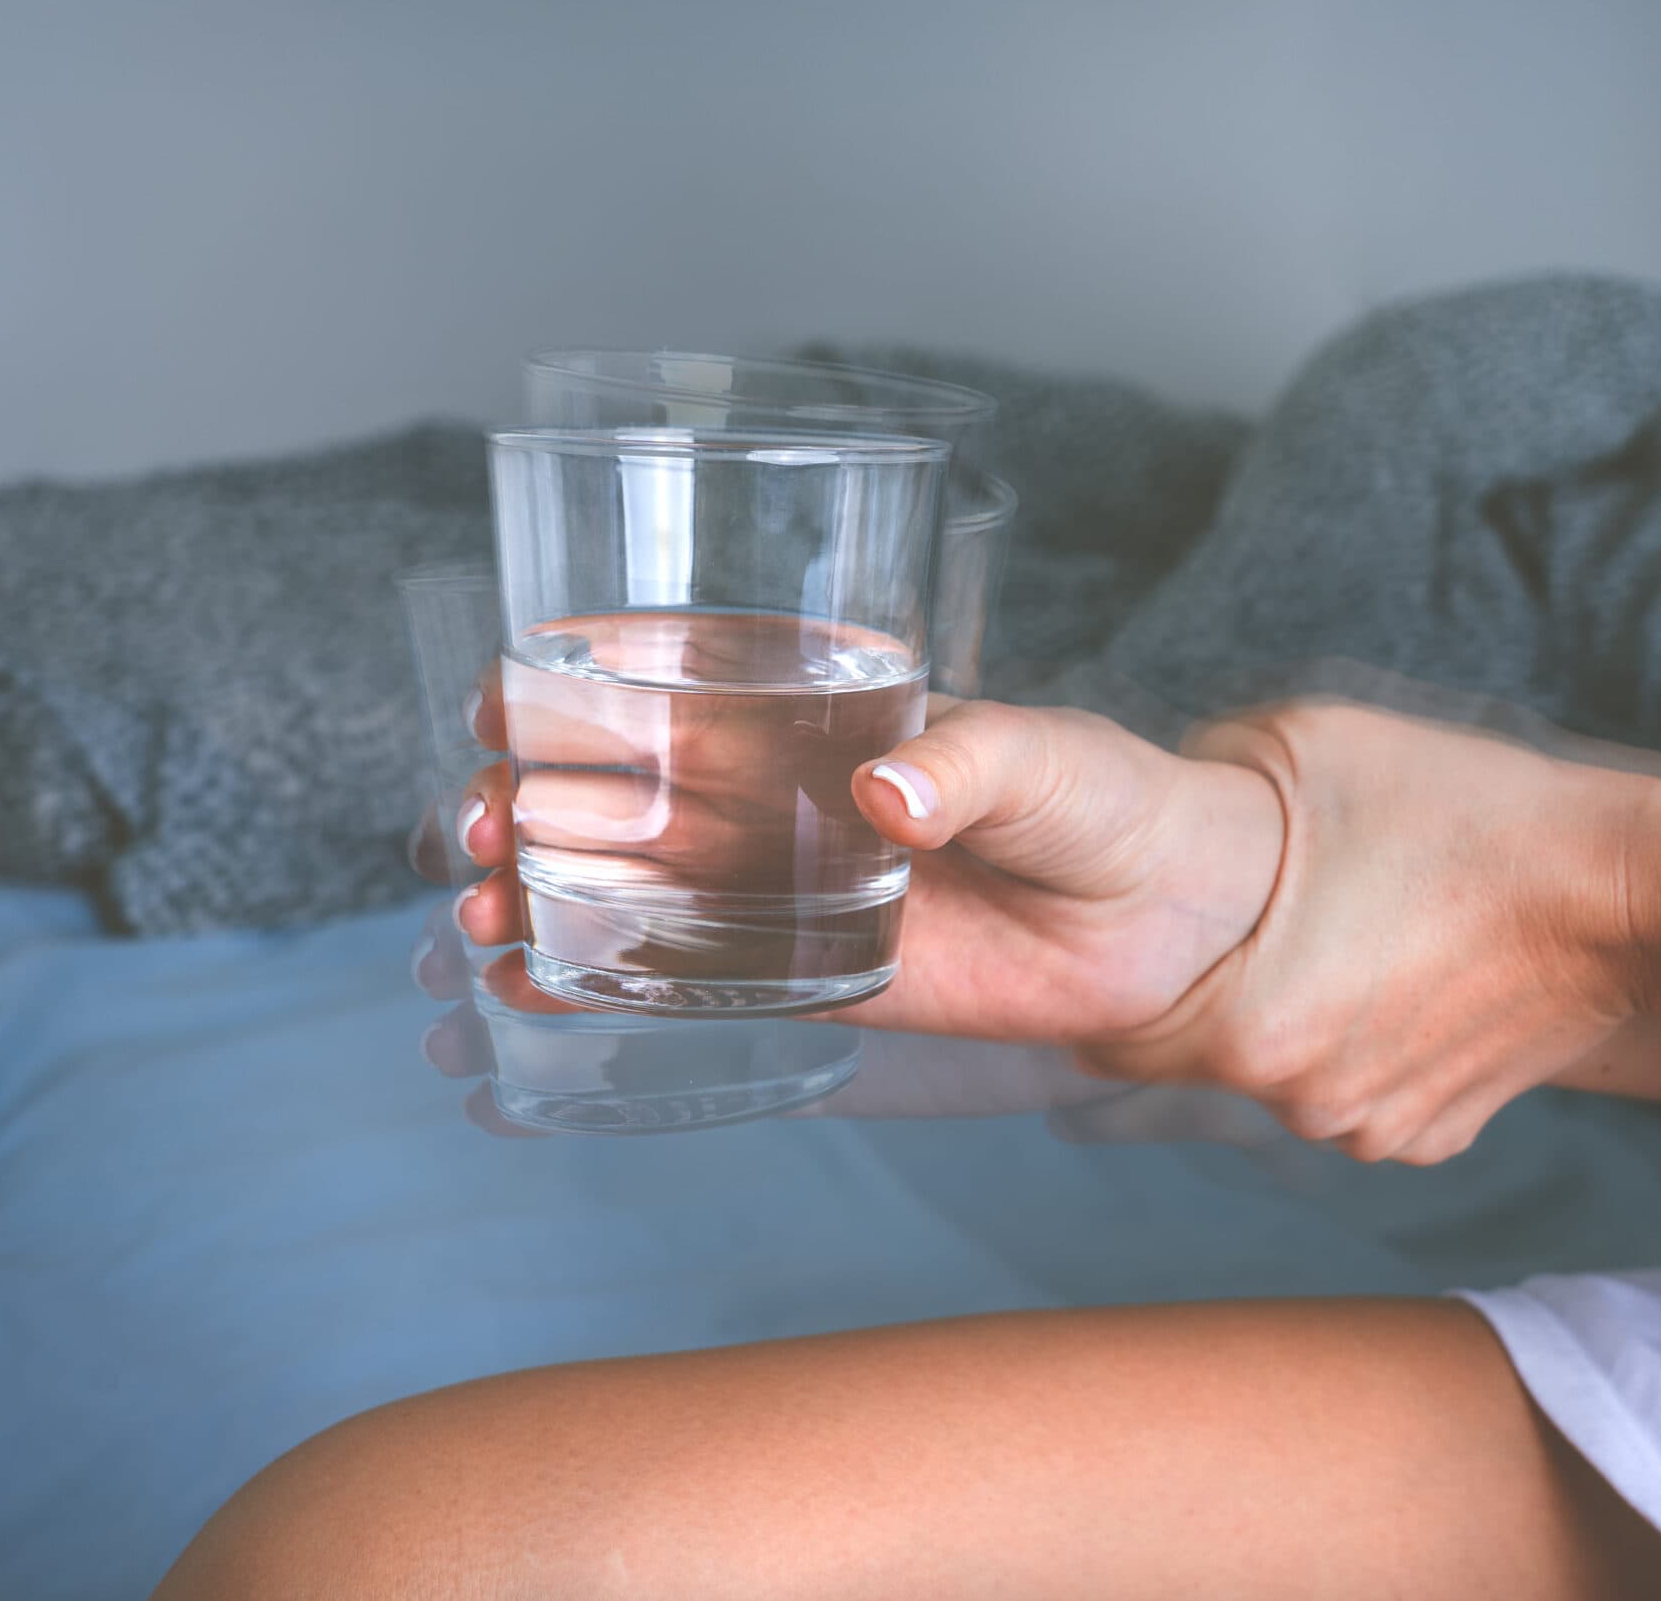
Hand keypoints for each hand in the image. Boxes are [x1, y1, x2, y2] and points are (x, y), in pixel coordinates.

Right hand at [448, 687, 1289, 1043]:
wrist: (1176, 925)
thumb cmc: (1113, 801)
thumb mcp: (1049, 756)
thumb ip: (972, 759)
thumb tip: (891, 788)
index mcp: (821, 709)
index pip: (676, 679)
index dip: (574, 681)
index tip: (503, 699)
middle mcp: (782, 792)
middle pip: (618, 782)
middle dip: (525, 794)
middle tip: (484, 824)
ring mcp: (784, 886)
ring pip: (628, 881)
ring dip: (539, 887)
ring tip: (486, 911)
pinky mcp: (809, 976)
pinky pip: (688, 978)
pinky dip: (599, 978)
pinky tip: (530, 981)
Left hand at [1076, 701, 1655, 1164]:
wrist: (1625, 890)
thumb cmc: (1464, 808)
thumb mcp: (1296, 745)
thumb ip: (1192, 786)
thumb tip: (1144, 808)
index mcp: (1244, 1027)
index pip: (1104, 1037)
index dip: (1108, 983)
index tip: (1130, 935)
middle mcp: (1300, 1101)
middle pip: (1188, 1057)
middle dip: (1200, 991)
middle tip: (1253, 911)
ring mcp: (1370, 1128)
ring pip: (1274, 1076)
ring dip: (1282, 1019)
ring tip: (1347, 928)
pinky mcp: (1431, 1135)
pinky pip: (1352, 1092)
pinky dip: (1359, 1044)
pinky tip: (1401, 972)